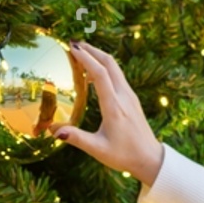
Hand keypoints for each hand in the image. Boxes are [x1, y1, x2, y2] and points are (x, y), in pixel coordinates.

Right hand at [51, 40, 165, 184]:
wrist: (150, 158)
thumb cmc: (124, 155)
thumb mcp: (98, 150)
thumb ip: (76, 138)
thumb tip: (53, 131)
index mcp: (114, 106)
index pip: (99, 74)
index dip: (85, 58)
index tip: (71, 48)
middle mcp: (124, 96)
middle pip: (109, 63)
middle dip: (92, 50)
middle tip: (74, 44)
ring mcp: (130, 96)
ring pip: (115, 67)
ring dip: (99, 57)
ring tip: (82, 53)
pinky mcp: (132, 99)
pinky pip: (117, 76)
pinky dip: (104, 68)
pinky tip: (93, 74)